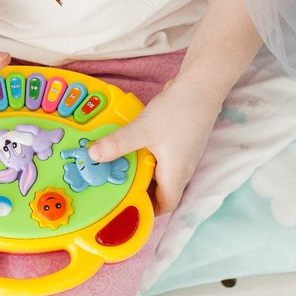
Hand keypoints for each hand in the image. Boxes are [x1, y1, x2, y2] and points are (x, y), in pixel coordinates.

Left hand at [87, 79, 220, 214]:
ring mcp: (182, 154)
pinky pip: (161, 157)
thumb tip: (92, 156)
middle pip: (160, 191)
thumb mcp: (143, 130)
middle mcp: (182, 168)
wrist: (202, 84)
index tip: (125, 207)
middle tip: (114, 187)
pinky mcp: (179, 140)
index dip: (147, 211)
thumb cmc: (178, 111)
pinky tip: (130, 147)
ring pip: (159, 173)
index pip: (165, 206)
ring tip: (117, 168)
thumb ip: (117, 144)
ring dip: (141, 173)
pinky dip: (145, 157)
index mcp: (176, 175)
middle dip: (139, 191)